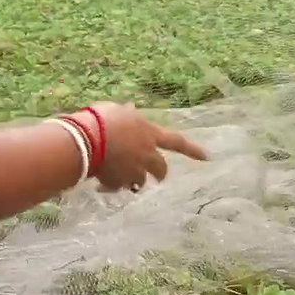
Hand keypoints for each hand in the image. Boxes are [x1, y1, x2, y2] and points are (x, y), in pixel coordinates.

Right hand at [68, 102, 207, 192]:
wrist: (86, 140)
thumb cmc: (102, 119)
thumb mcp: (116, 111)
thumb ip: (127, 114)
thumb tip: (130, 108)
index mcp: (150, 134)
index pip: (177, 142)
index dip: (193, 149)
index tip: (207, 157)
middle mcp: (146, 155)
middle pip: (161, 168)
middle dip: (160, 174)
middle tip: (158, 178)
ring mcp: (133, 171)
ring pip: (139, 181)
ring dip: (134, 179)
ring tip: (122, 178)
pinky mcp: (118, 182)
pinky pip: (118, 186)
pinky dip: (113, 185)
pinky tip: (101, 182)